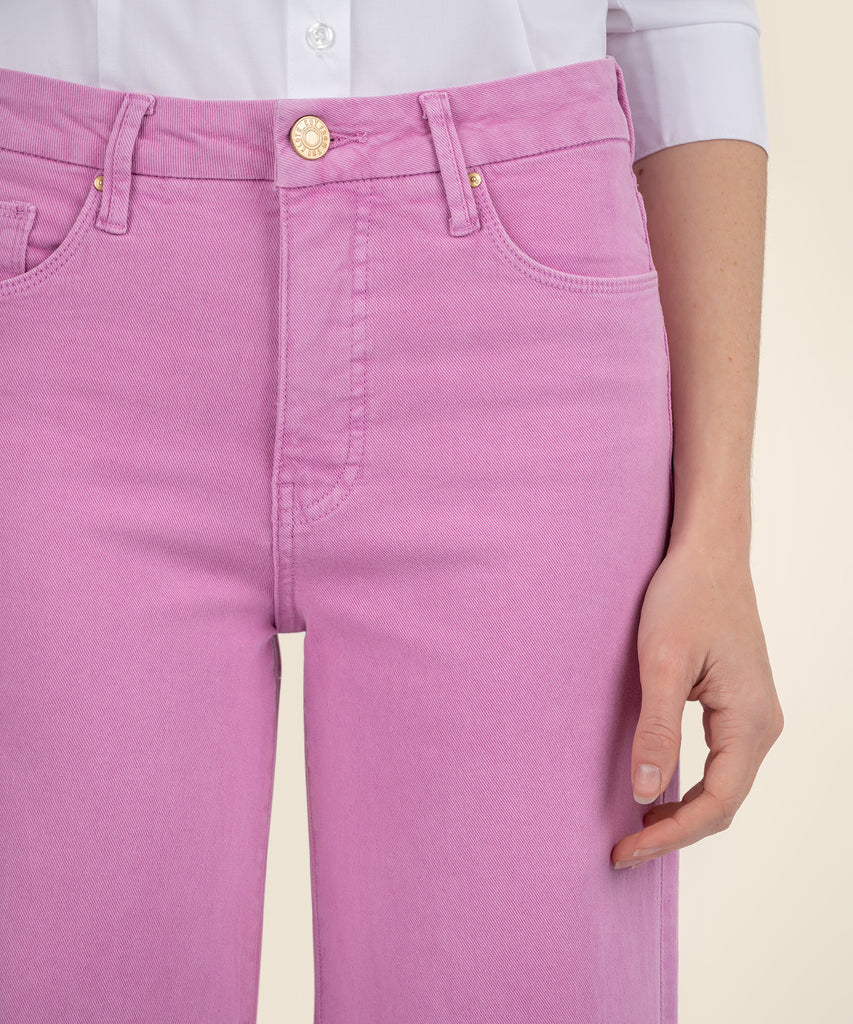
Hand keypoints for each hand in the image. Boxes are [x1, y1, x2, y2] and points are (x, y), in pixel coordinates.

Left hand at [610, 538, 783, 869]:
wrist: (709, 552)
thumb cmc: (687, 596)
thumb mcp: (663, 662)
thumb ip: (656, 728)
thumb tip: (646, 793)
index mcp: (751, 721)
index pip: (716, 804)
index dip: (670, 836)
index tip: (623, 852)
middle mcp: (761, 726)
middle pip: (723, 803)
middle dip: (674, 832)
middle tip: (621, 850)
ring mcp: (752, 716)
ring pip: (723, 786)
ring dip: (682, 812)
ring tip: (635, 830)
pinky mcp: (737, 705)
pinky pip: (718, 762)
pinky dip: (688, 786)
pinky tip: (655, 788)